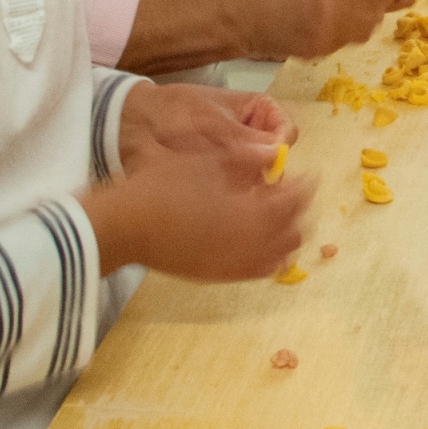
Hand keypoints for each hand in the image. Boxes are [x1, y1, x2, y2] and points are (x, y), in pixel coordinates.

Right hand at [83, 140, 313, 280]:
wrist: (122, 226)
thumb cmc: (162, 186)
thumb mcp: (208, 162)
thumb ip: (248, 159)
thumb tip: (275, 152)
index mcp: (250, 215)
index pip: (295, 202)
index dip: (305, 185)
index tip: (305, 173)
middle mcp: (248, 247)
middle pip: (294, 233)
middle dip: (298, 211)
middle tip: (286, 192)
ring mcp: (232, 266)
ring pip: (279, 256)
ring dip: (284, 234)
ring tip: (272, 214)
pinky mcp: (216, 276)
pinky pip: (256, 270)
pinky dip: (266, 255)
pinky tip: (254, 238)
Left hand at [117, 80, 294, 179]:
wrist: (136, 124)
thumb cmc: (176, 110)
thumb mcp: (209, 120)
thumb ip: (242, 137)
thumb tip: (274, 154)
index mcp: (259, 110)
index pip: (287, 131)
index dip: (280, 147)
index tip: (268, 161)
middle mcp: (256, 135)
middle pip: (276, 160)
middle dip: (262, 172)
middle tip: (242, 179)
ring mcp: (242, 157)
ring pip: (259, 178)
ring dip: (245, 184)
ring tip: (221, 185)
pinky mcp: (227, 177)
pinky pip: (240, 189)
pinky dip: (231, 193)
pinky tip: (214, 193)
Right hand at [229, 0, 403, 60]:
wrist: (239, 17)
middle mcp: (335, 14)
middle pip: (377, 12)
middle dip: (374, 2)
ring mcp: (329, 37)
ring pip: (366, 30)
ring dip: (363, 18)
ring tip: (345, 7)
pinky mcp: (321, 51)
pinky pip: (346, 41)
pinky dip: (345, 30)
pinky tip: (330, 20)